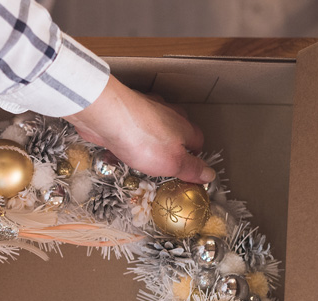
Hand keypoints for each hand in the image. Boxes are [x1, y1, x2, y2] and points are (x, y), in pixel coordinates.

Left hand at [65, 76, 214, 183]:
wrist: (108, 116)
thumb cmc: (144, 141)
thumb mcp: (173, 162)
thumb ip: (191, 168)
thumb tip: (210, 175)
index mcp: (185, 127)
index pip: (198, 142)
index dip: (194, 157)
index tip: (187, 170)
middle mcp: (169, 113)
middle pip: (178, 132)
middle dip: (173, 148)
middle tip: (164, 165)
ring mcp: (147, 108)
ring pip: (155, 127)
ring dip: (152, 141)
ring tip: (143, 158)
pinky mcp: (126, 110)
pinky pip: (134, 125)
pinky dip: (132, 135)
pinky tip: (123, 146)